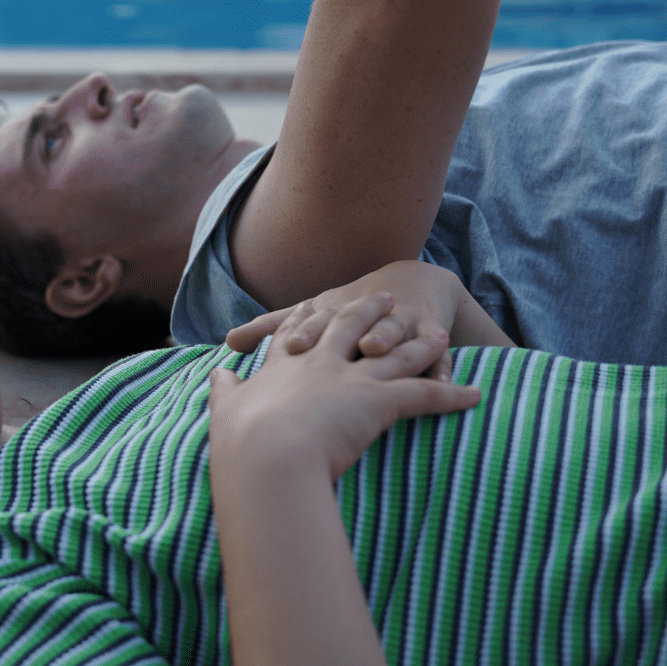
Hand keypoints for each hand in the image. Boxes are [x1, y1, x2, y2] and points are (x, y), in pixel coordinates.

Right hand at [210, 292, 480, 481]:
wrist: (265, 454)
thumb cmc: (242, 439)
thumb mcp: (226, 409)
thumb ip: (224, 391)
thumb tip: (216, 375)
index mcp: (288, 363)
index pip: (303, 330)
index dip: (315, 316)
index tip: (323, 304)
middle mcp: (324, 361)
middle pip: (353, 325)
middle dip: (372, 311)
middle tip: (388, 297)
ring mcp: (354, 377)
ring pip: (397, 353)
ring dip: (422, 344)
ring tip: (441, 336)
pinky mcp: (381, 401)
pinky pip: (426, 393)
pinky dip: (452, 393)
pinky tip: (474, 394)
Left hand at [226, 261, 471, 380]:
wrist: (412, 286)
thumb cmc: (348, 311)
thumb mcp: (314, 318)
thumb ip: (272, 331)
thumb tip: (225, 342)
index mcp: (334, 312)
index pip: (317, 322)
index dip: (306, 334)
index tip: (292, 349)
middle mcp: (365, 316)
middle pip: (356, 323)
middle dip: (347, 332)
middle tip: (339, 347)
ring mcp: (401, 322)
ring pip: (396, 331)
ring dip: (389, 338)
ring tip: (379, 348)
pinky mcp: (433, 334)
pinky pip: (439, 355)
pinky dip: (440, 366)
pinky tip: (440, 379)